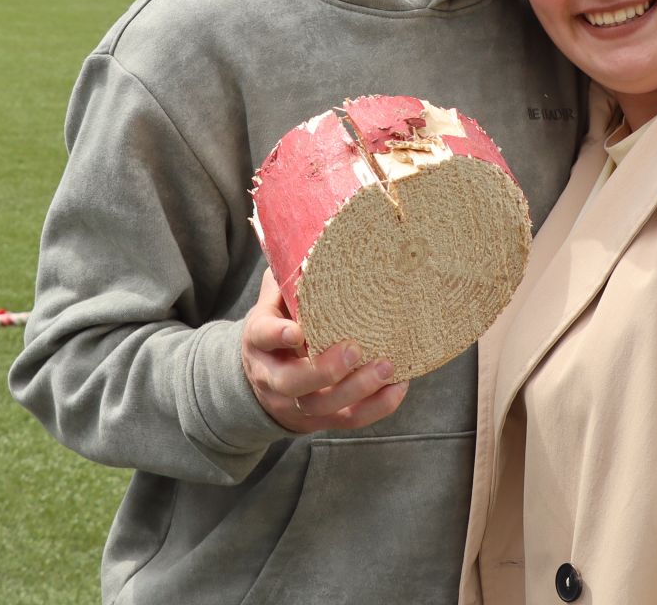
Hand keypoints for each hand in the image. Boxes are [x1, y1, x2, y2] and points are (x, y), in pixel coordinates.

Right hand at [241, 269, 407, 432]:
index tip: (296, 331)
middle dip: (325, 370)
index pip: (262, 337)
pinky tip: (397, 386)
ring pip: (322, 405)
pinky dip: (375, 407)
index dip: (277, 336)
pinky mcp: (320, 419)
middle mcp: (272, 377)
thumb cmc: (278, 325)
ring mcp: (295, 403)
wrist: (262, 377)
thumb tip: (317, 236)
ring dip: (356, 390)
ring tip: (386, 367)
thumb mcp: (274, 299)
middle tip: (354, 349)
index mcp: (258, 340)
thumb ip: (291, 277)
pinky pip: (348, 420)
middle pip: (293, 383)